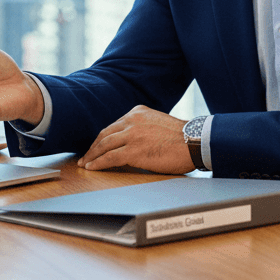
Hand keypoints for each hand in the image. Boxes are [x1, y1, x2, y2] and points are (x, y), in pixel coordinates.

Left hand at [78, 106, 195, 173]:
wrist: (195, 141)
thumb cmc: (181, 137)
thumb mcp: (157, 123)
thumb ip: (142, 128)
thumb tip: (131, 142)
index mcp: (137, 112)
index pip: (113, 126)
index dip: (102, 138)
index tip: (96, 146)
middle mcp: (131, 120)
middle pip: (105, 134)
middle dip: (93, 147)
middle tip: (85, 156)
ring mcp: (131, 134)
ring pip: (104, 145)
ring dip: (92, 156)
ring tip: (85, 164)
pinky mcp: (133, 150)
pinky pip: (109, 157)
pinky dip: (98, 163)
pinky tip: (92, 167)